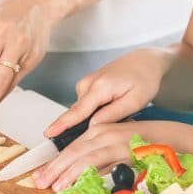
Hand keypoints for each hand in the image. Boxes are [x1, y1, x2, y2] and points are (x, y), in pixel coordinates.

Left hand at [33, 122, 140, 190]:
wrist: (169, 137)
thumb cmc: (140, 144)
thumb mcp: (113, 146)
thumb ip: (96, 158)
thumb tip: (74, 175)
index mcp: (97, 131)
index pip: (70, 149)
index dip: (53, 163)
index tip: (39, 176)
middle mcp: (103, 134)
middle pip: (73, 152)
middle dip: (54, 168)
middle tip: (39, 182)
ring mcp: (115, 143)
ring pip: (87, 158)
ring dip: (69, 172)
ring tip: (56, 186)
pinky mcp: (128, 153)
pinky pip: (107, 165)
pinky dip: (94, 174)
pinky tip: (83, 183)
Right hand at [43, 48, 166, 138]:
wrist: (145, 61)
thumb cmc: (144, 79)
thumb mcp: (135, 101)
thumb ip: (112, 114)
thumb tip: (92, 126)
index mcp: (100, 87)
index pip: (77, 111)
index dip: (61, 124)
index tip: (48, 133)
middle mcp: (87, 84)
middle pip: (77, 114)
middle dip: (85, 127)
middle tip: (112, 122)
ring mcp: (85, 83)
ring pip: (83, 111)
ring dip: (95, 117)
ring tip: (120, 110)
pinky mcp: (86, 85)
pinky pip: (85, 105)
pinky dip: (95, 111)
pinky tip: (112, 105)